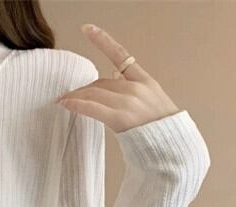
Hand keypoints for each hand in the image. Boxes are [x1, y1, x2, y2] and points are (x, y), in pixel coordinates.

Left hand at [55, 23, 179, 133]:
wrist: (173, 148)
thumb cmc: (161, 131)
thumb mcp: (152, 101)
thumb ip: (133, 88)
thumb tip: (115, 75)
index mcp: (145, 80)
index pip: (120, 55)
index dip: (102, 41)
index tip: (87, 29)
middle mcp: (136, 87)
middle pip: (101, 82)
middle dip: (82, 89)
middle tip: (67, 96)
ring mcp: (129, 102)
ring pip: (95, 93)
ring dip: (75, 97)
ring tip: (62, 101)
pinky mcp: (121, 117)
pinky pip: (93, 108)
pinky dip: (77, 104)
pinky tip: (65, 103)